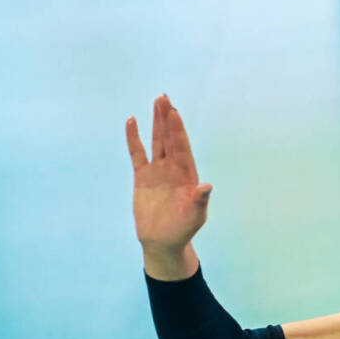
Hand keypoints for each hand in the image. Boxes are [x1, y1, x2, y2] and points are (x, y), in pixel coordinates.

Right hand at [128, 94, 211, 258]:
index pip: (182, 148)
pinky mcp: (142, 177)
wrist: (163, 241)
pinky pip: (137, 154)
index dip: (178, 131)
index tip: (175, 113)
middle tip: (165, 97)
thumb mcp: (195, 216)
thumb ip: (199, 201)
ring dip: (156, 122)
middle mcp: (173, 169)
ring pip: (156, 141)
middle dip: (168, 119)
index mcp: (188, 175)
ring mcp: (158, 171)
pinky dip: (134, 138)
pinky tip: (132, 121)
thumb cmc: (183, 229)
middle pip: (170, 139)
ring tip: (157, 101)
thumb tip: (207, 186)